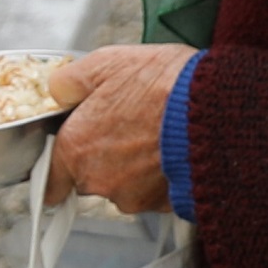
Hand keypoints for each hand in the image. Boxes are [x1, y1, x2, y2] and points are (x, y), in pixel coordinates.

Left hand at [42, 44, 195, 212]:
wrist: (217, 109)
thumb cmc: (164, 85)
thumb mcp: (106, 63)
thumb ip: (70, 81)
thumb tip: (58, 90)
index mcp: (77, 148)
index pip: (50, 181)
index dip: (55, 170)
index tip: (61, 163)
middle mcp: (101, 180)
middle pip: (89, 178)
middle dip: (101, 155)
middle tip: (124, 123)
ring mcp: (135, 196)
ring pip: (122, 185)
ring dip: (132, 164)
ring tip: (152, 131)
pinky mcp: (165, 204)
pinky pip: (152, 191)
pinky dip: (157, 173)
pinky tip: (169, 146)